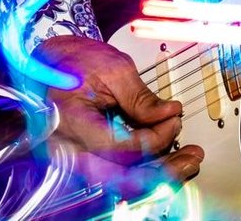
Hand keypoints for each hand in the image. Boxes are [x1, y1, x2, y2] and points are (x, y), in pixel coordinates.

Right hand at [33, 35, 203, 199]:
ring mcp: (74, 158)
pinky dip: (142, 166)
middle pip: (118, 176)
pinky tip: (166, 157)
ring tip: (186, 160)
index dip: (152, 137)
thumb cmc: (74, 62)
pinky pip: (115, 170)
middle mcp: (68, 150)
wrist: (49, 63)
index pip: (117, 146)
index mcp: (71, 122)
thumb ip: (140, 96)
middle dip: (161, 171)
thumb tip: (169, 112)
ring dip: (155, 173)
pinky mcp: (85, 157)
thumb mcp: (113, 68)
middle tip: (192, 158)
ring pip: (119, 179)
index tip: (175, 119)